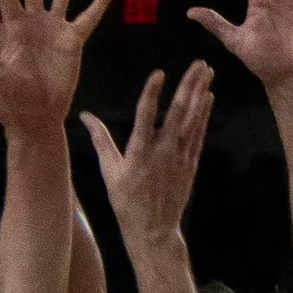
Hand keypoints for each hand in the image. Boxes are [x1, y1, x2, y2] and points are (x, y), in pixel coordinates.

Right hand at [80, 61, 215, 259]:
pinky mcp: (190, 164)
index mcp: (138, 153)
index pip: (145, 116)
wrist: (153, 229)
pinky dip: (204, 115)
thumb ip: (99, 140)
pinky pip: (199, 134)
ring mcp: (179, 157)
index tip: (160, 73)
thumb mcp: (109, 172)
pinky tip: (208, 98)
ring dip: (200, 93)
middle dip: (189, 85)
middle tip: (199, 63)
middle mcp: (162, 152)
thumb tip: (84, 116)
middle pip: (178, 113)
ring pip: (192, 120)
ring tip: (208, 71)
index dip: (152, 94)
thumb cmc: (126, 201)